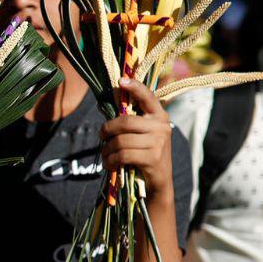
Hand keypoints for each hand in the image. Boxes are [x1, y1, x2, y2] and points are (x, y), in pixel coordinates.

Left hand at [99, 79, 174, 199]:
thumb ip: (130, 121)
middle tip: (101, 137)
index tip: (121, 81)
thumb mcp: (142, 134)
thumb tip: (106, 104)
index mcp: (159, 115)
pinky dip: (111, 161)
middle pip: (125, 122)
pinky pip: (122, 155)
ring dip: (107, 149)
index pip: (148, 97)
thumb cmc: (145, 153)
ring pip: (120, 141)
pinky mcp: (152, 158)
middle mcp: (161, 126)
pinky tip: (110, 164)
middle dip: (107, 130)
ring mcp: (158, 142)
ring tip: (105, 154)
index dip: (135, 87)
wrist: (159, 181)